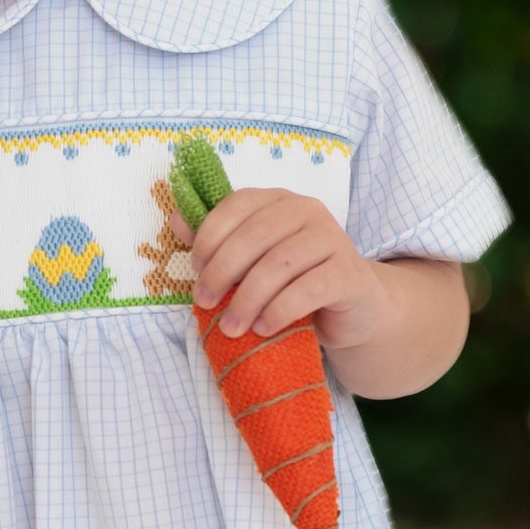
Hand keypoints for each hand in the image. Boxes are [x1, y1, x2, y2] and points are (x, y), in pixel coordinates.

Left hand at [169, 187, 391, 348]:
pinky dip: (279, 311)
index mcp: (279, 200)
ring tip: (231, 327)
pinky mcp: (349, 273)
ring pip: (280, 264)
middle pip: (255, 235)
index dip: (210, 235)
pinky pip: (308, 289)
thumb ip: (217, 240)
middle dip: (223, 271)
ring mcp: (332, 239)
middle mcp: (308, 211)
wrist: (353, 309)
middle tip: (204, 302)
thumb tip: (176, 220)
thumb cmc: (294, 281)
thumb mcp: (253, 261)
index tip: (195, 268)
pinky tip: (263, 328)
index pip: (237, 204)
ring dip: (247, 299)